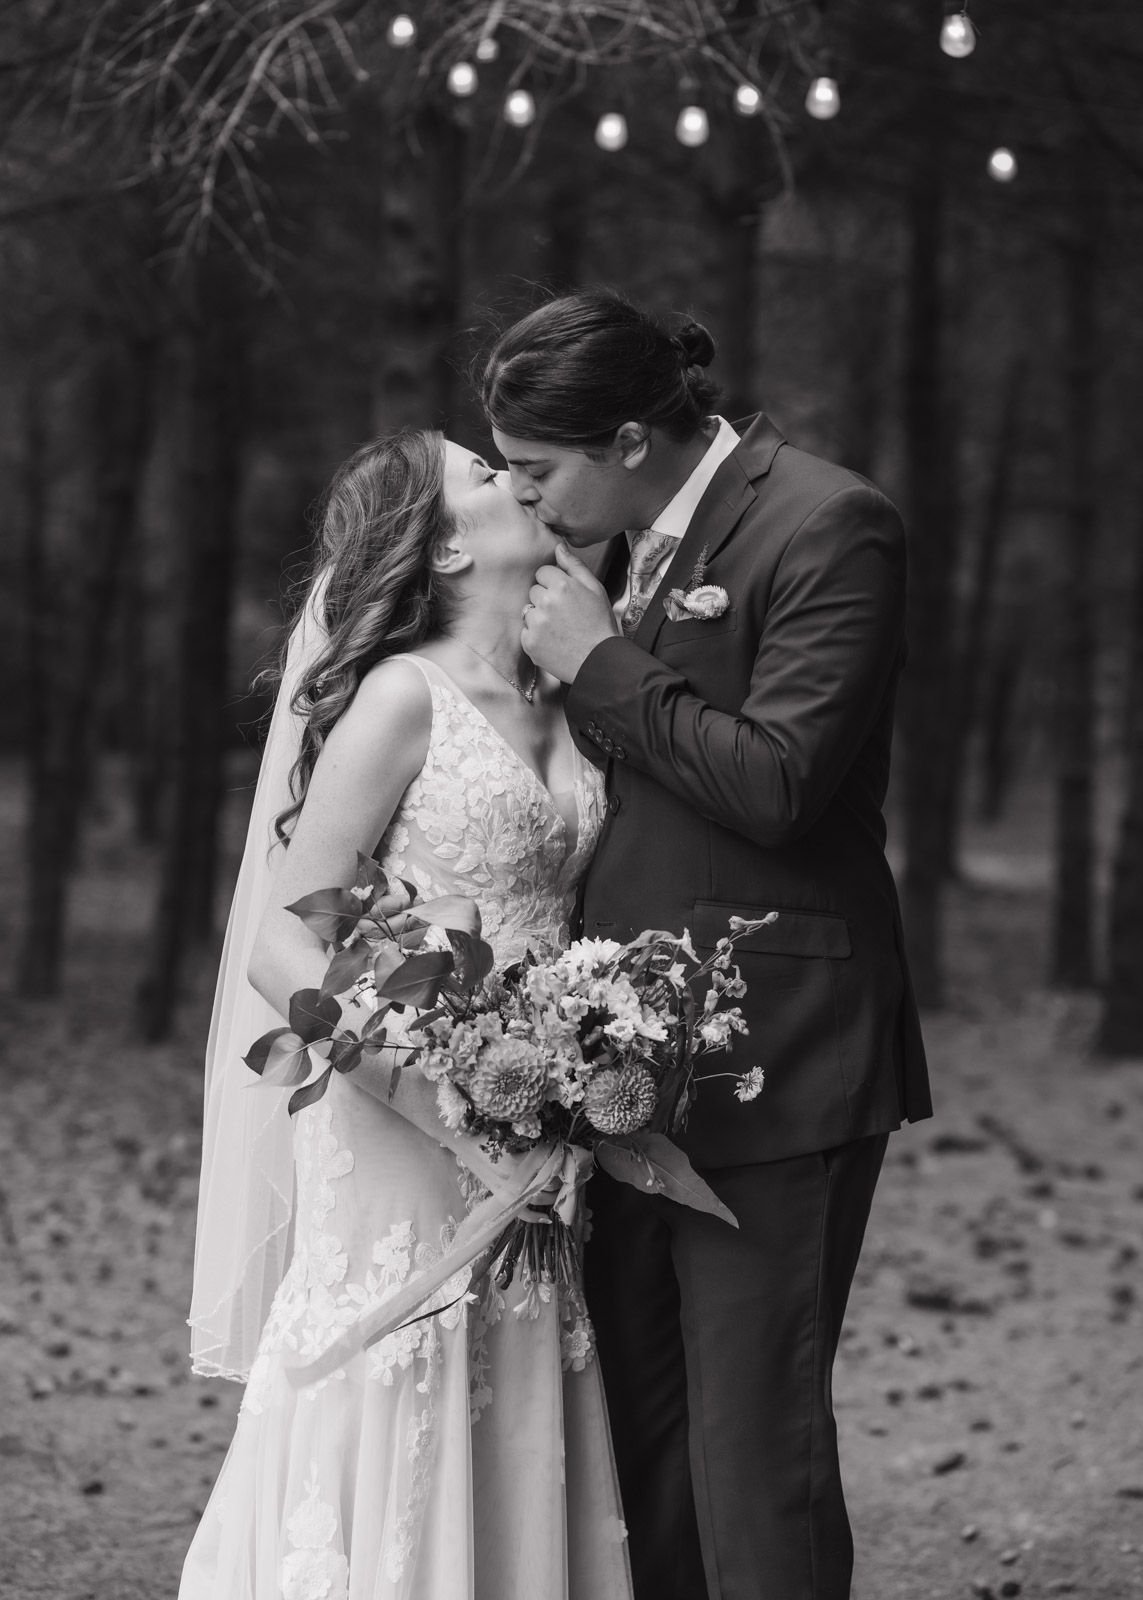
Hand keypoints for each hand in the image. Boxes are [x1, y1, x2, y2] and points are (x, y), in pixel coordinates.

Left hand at [522, 543, 619, 682]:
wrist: (598, 660)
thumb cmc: (599, 624)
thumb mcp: (595, 588)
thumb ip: (574, 565)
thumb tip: (558, 547)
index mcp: (562, 585)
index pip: (542, 572)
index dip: (554, 583)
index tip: (565, 596)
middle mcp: (545, 602)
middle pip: (534, 591)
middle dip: (545, 599)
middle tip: (564, 615)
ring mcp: (536, 623)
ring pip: (529, 610)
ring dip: (540, 617)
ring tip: (560, 629)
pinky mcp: (529, 642)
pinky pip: (526, 631)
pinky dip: (536, 636)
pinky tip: (553, 641)